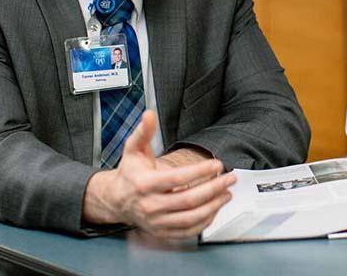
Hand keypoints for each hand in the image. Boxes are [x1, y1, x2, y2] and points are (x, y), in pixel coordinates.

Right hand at [81, 110, 235, 237]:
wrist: (117, 200)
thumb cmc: (130, 173)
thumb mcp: (133, 150)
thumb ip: (143, 132)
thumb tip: (149, 115)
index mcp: (144, 184)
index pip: (176, 179)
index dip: (199, 171)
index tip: (216, 164)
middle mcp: (150, 206)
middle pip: (188, 200)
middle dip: (214, 188)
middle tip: (229, 178)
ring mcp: (156, 222)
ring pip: (191, 218)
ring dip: (214, 206)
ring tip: (226, 193)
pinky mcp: (163, 232)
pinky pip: (188, 231)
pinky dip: (205, 221)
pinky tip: (215, 208)